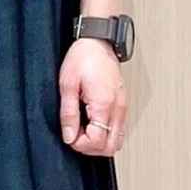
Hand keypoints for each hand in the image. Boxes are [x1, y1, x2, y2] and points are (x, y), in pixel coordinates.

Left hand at [58, 38, 126, 154]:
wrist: (98, 42)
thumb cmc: (83, 57)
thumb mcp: (67, 84)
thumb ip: (68, 114)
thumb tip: (68, 136)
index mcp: (104, 103)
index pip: (97, 141)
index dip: (80, 144)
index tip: (69, 135)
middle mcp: (117, 108)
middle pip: (110, 147)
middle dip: (90, 148)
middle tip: (75, 135)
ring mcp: (122, 107)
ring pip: (117, 141)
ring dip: (99, 142)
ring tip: (83, 129)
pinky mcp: (122, 104)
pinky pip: (118, 130)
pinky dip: (106, 134)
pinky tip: (92, 124)